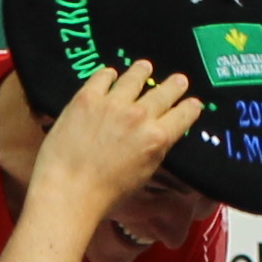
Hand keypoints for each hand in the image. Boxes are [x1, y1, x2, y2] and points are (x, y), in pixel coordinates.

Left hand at [28, 58, 203, 213]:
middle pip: (164, 92)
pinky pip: (102, 77)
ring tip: (144, 66)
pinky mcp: (87, 98)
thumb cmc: (104, 195)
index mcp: (157, 138)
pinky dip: (109, 74)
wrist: (68, 191)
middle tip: (179, 80)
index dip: (191, 108)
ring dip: (142, 71)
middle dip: (174, 85)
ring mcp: (113, 104)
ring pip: (135, 77)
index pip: (183, 115)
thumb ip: (153, 151)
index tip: (193, 103)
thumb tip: (157, 138)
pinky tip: (110, 73)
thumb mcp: (142, 175)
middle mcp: (139, 116)